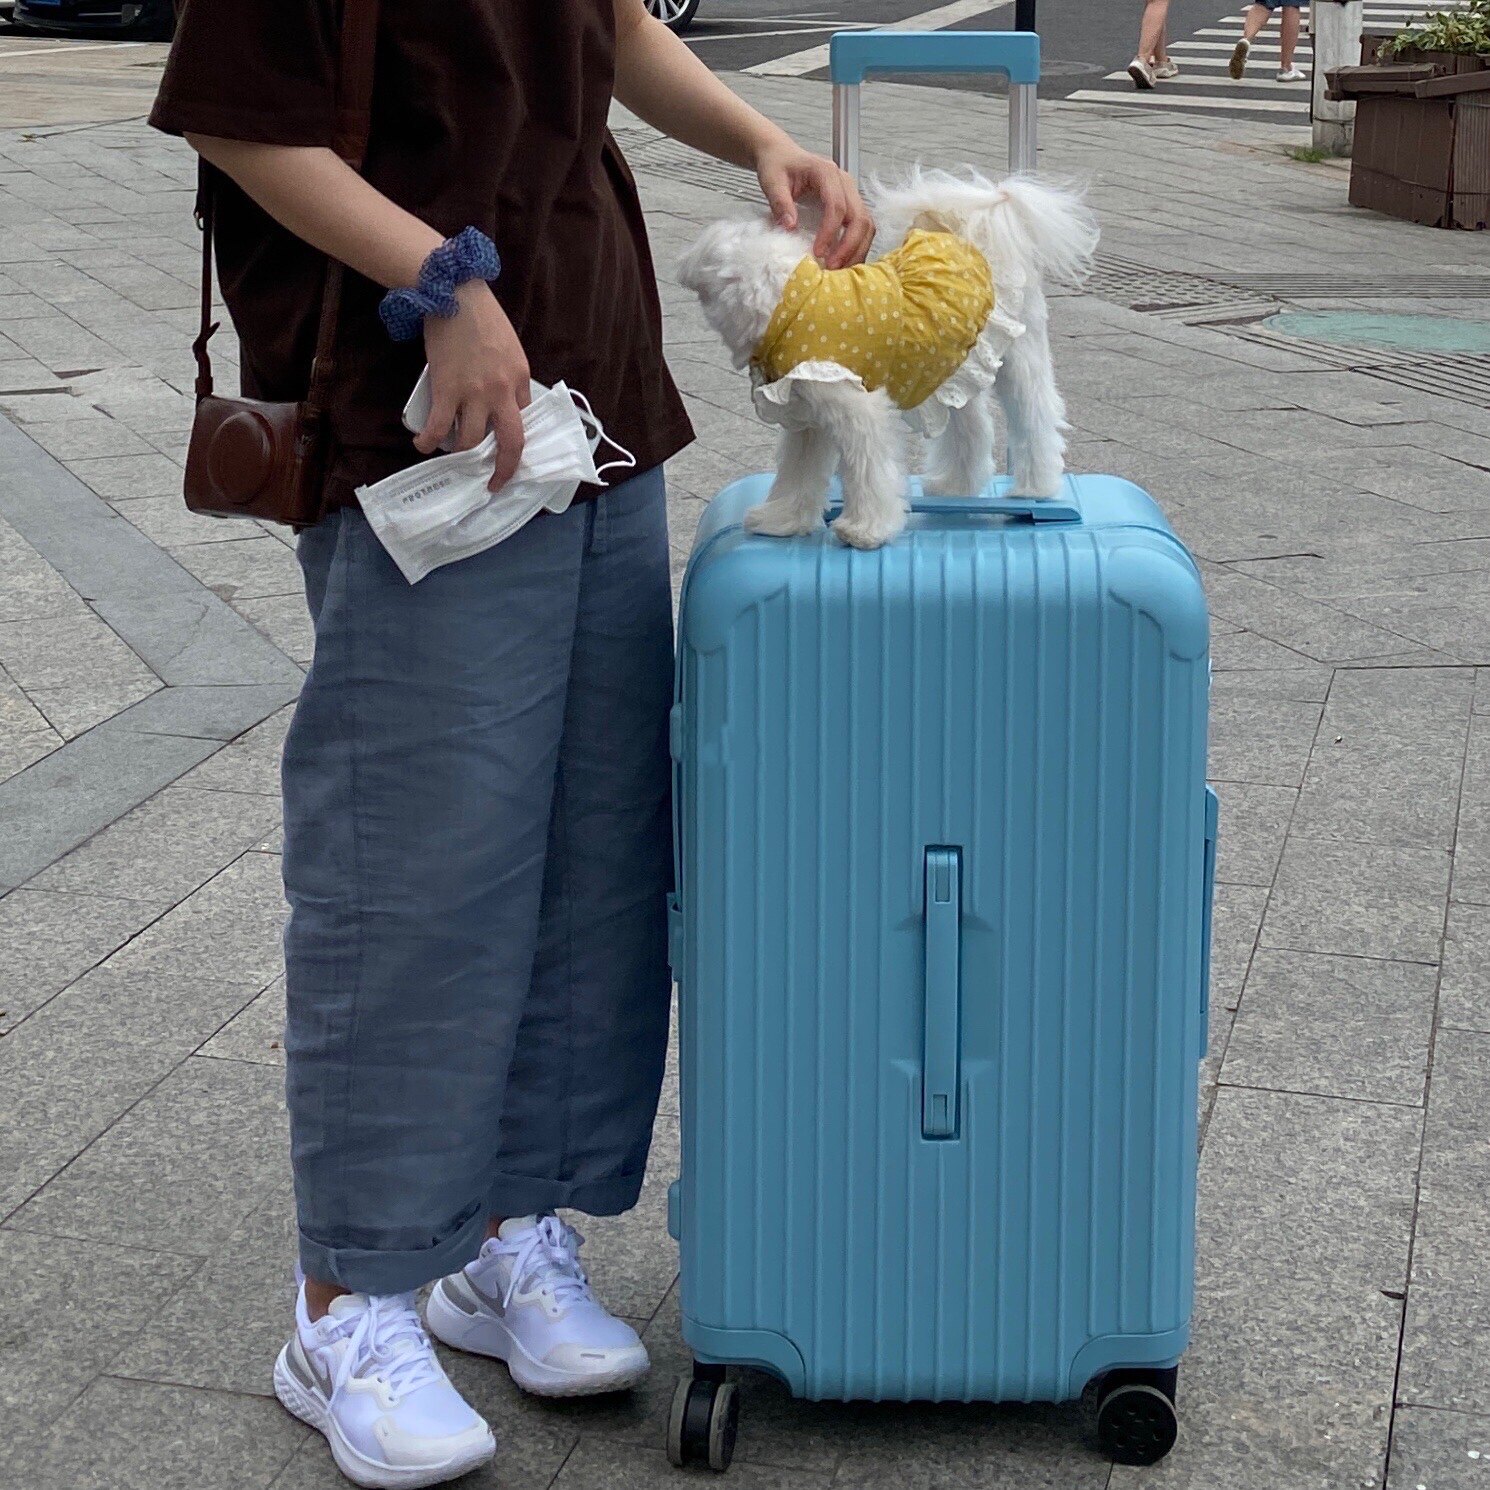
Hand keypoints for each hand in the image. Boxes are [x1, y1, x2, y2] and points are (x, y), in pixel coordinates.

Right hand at [416, 281, 531, 490]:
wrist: (451, 292)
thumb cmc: (480, 315)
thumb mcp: (509, 346)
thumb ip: (509, 376)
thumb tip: (502, 403)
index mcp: (520, 378)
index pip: (524, 418)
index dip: (514, 435)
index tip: (505, 448)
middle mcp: (502, 391)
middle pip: (510, 442)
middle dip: (504, 469)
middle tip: (495, 483)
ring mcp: (474, 393)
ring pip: (471, 441)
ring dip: (461, 455)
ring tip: (452, 457)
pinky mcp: (446, 389)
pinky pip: (438, 426)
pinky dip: (428, 441)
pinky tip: (423, 446)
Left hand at [754, 138, 874, 268]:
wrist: (782, 156)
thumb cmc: (778, 166)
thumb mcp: (771, 181)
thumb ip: (780, 202)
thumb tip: (790, 227)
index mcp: (826, 172)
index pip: (837, 206)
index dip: (830, 232)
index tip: (818, 253)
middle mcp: (845, 182)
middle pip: (860, 217)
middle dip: (849, 246)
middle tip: (832, 267)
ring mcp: (851, 193)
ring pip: (866, 224)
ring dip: (857, 249)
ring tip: (840, 271)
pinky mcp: (851, 205)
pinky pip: (861, 227)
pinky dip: (856, 246)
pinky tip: (844, 262)